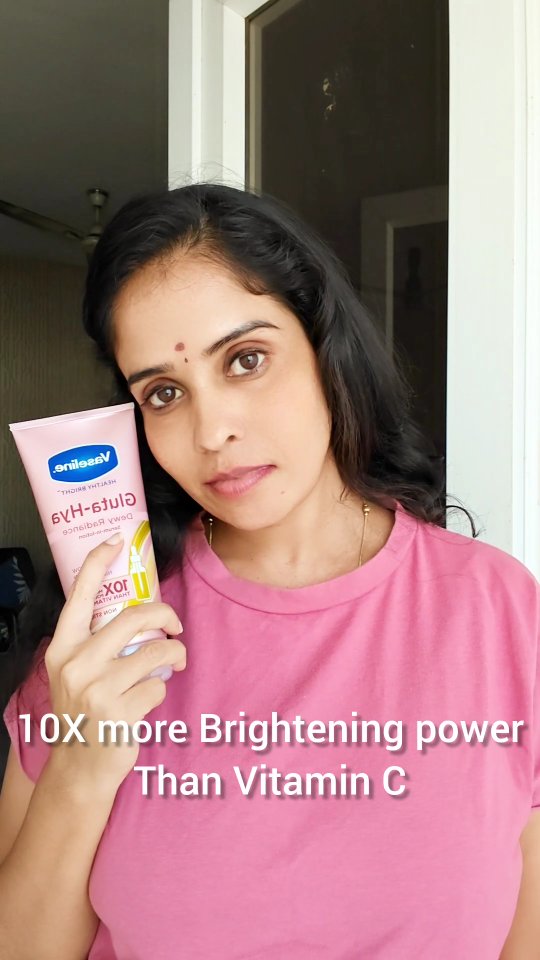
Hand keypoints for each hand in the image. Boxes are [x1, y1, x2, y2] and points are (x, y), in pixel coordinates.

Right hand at [43, 534, 185, 795]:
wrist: (80, 767)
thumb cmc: (84, 713)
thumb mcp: (76, 672)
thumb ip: (96, 643)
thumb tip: (137, 613)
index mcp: (64, 647)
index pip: (80, 595)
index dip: (96, 563)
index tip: (114, 541)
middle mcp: (76, 663)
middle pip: (134, 617)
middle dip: (165, 615)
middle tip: (175, 625)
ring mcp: (97, 689)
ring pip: (155, 652)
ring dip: (173, 657)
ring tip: (173, 663)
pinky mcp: (119, 711)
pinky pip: (158, 687)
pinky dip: (161, 692)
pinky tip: (148, 701)